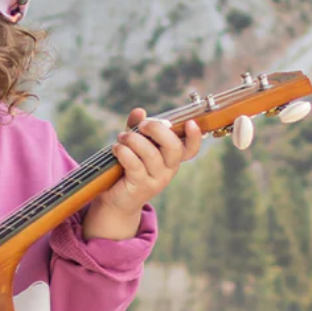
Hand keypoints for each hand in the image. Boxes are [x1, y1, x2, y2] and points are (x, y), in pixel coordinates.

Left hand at [82, 108, 202, 239]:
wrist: (116, 199)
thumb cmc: (128, 168)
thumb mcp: (134, 144)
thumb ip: (137, 128)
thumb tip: (139, 111)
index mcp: (172, 158)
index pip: (190, 149)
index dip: (194, 136)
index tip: (190, 122)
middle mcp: (169, 169)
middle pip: (173, 148)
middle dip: (157, 131)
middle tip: (141, 125)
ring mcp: (156, 180)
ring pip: (151, 155)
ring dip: (134, 140)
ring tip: (121, 137)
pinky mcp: (141, 186)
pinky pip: (135, 165)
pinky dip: (125, 153)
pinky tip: (116, 148)